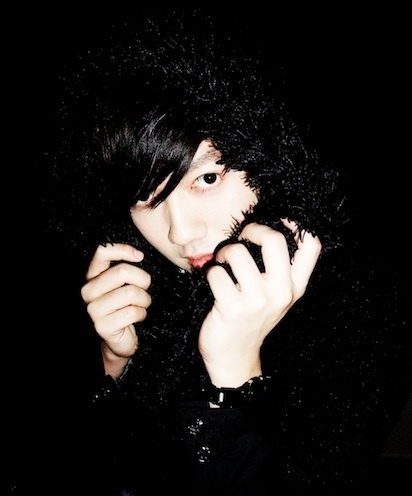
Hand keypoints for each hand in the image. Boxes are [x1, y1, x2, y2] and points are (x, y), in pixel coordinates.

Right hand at [81, 243, 151, 377]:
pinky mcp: (102, 326)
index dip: (123, 250)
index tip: (140, 256)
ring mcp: (93, 309)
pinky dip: (142, 314)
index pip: (102, 252)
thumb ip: (125, 269)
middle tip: (145, 289)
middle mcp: (88, 291)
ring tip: (142, 305)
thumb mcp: (124, 285)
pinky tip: (137, 317)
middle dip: (142, 280)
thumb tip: (138, 254)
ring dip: (144, 300)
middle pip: (122, 272)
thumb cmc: (125, 307)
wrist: (120, 339)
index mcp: (92, 276)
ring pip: (130, 293)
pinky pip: (132, 312)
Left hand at [199, 220, 321, 386]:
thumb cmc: (253, 319)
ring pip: (238, 253)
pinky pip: (216, 272)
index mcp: (296, 287)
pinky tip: (214, 283)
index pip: (311, 247)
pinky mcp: (231, 307)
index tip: (280, 219)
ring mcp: (256, 301)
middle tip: (242, 236)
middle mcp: (281, 292)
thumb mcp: (278, 297)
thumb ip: (281, 270)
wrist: (235, 357)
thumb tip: (268, 229)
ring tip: (222, 262)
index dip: (297, 225)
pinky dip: (211, 273)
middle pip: (274, 240)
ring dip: (224, 252)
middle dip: (252, 230)